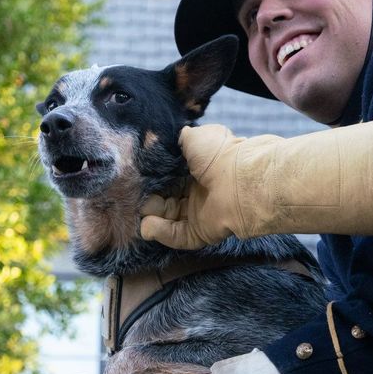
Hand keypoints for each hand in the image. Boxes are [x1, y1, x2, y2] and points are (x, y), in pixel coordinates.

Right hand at [139, 124, 247, 249]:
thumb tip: (163, 142)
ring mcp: (200, 214)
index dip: (153, 179)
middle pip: (166, 200)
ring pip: (168, 219)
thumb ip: (178, 140)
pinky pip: (177, 236)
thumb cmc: (218, 154)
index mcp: (198, 170)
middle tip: (134, 197)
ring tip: (140, 213)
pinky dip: (161, 232)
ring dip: (152, 216)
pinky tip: (148, 226)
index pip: (169, 178)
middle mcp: (198, 192)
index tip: (137, 180)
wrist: (238, 180)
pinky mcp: (201, 233)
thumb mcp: (194, 137)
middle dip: (149, 199)